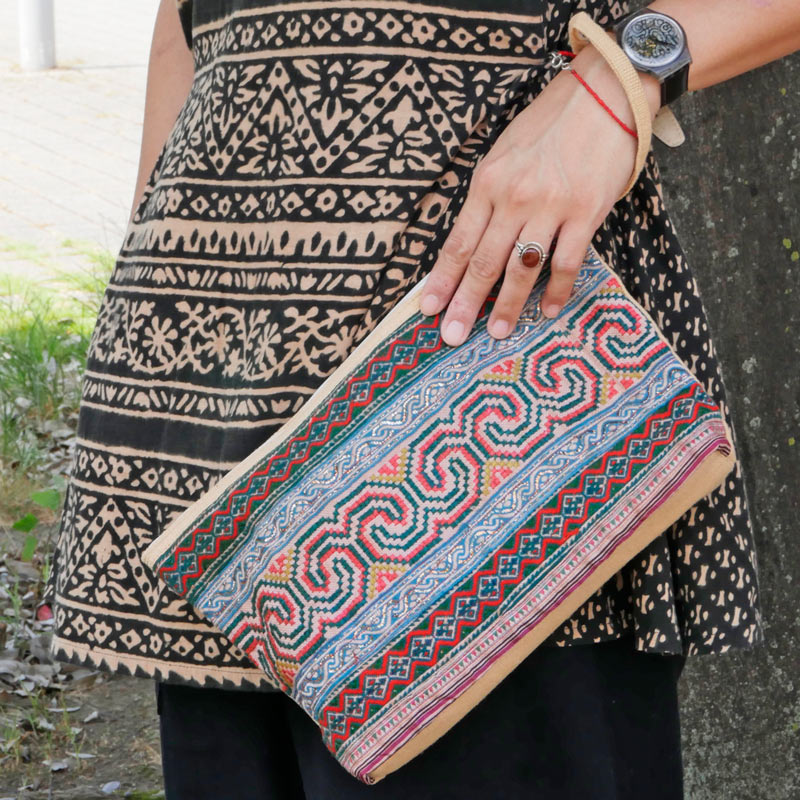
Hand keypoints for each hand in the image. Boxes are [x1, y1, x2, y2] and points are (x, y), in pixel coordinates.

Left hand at [420, 44, 659, 345]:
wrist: (604, 94)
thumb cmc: (548, 126)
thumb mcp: (502, 155)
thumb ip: (486, 197)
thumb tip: (470, 242)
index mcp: (487, 183)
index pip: (458, 242)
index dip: (442, 279)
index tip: (428, 308)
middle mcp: (514, 198)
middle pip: (483, 261)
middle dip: (465, 303)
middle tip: (452, 336)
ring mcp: (551, 206)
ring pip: (521, 267)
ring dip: (507, 305)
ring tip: (497, 332)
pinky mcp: (586, 212)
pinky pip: (566, 261)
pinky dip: (556, 290)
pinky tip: (546, 311)